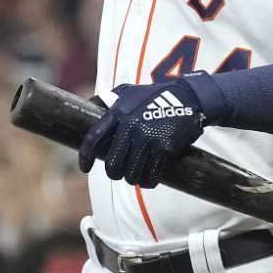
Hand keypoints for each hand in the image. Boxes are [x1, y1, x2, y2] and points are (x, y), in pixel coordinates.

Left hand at [77, 78, 206, 186]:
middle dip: (115, 173)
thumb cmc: (155, 96)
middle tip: (119, 172)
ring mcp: (148, 138)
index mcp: (118, 113)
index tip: (84, 168)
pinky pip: (151, 175)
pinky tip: (149, 179)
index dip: (85, 156)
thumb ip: (110, 98)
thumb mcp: (129, 91)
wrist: (187, 98)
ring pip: (131, 174)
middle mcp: (131, 127)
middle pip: (113, 165)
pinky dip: (149, 181)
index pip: (94, 138)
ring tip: (135, 175)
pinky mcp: (165, 148)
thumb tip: (90, 103)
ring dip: (132, 178)